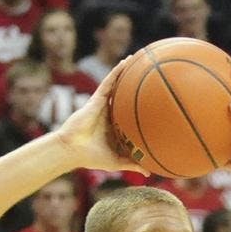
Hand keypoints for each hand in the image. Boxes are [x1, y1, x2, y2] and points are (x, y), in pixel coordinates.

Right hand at [55, 56, 148, 175]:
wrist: (73, 150)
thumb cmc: (92, 157)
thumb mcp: (116, 161)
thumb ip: (132, 164)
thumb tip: (149, 173)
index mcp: (116, 126)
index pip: (131, 114)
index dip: (142, 106)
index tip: (157, 101)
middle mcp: (112, 113)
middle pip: (127, 96)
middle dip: (137, 85)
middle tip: (153, 75)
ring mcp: (104, 105)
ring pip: (119, 85)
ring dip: (128, 72)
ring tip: (141, 58)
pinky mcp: (97, 99)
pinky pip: (109, 82)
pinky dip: (117, 72)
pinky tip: (127, 62)